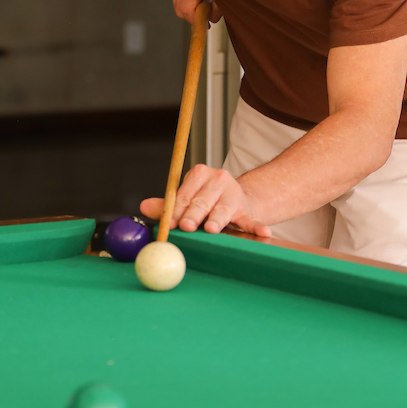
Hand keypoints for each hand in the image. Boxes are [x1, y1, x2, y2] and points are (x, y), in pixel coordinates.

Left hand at [141, 165, 270, 237]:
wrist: (236, 199)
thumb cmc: (205, 200)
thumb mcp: (187, 198)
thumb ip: (167, 205)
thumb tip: (143, 207)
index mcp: (199, 174)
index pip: (184, 194)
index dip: (175, 210)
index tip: (169, 223)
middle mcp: (218, 180)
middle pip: (202, 201)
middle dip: (193, 214)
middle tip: (186, 225)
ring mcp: (234, 195)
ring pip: (222, 210)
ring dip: (216, 220)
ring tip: (212, 228)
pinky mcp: (247, 210)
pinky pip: (251, 220)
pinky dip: (256, 227)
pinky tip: (263, 233)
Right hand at [172, 0, 222, 24]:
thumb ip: (218, 3)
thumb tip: (213, 18)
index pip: (186, 9)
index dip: (197, 20)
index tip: (206, 24)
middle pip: (179, 8)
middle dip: (192, 16)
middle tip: (207, 17)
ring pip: (178, 2)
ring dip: (191, 7)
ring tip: (206, 5)